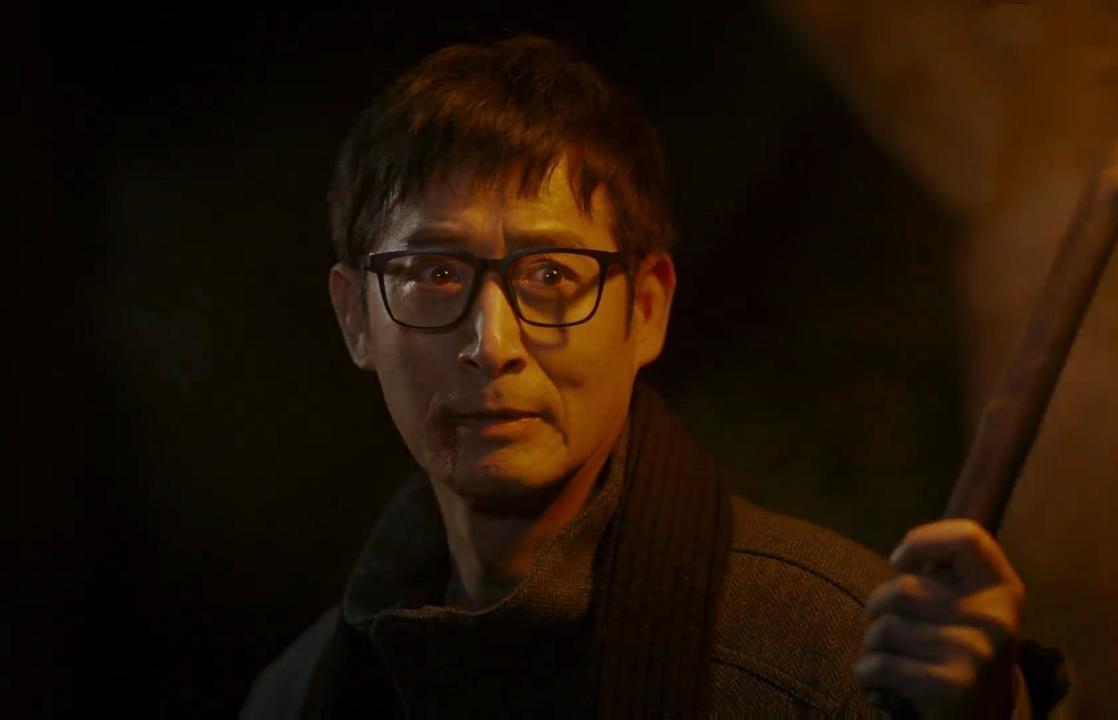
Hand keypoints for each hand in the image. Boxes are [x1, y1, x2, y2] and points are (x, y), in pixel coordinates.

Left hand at [855, 519, 1024, 717]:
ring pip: (883, 626)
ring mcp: (975, 652)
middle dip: (878, 608)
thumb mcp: (968, 610)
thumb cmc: (960, 653)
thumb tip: (901, 559)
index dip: (921, 542)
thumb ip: (946, 577)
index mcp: (1003, 591)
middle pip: (902, 587)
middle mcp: (995, 619)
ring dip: (872, 645)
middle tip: (891, 632)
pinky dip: (866, 674)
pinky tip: (881, 684)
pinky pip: (877, 664)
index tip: (901, 565)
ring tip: (893, 659)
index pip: (967, 537)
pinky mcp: (950, 686)